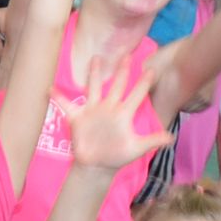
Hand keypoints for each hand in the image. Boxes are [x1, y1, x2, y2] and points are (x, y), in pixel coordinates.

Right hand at [50, 54, 170, 172]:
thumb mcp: (136, 148)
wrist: (96, 166)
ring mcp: (93, 111)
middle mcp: (109, 108)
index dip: (143, 83)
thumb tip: (171, 138)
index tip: (151, 69)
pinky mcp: (77, 118)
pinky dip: (57, 98)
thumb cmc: (117, 157)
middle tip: (127, 54)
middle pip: (116, 85)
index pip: (136, 95)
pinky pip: (65, 105)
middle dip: (122, 70)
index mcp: (123, 114)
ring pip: (93, 88)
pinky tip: (49, 88)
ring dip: (93, 74)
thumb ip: (152, 141)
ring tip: (95, 58)